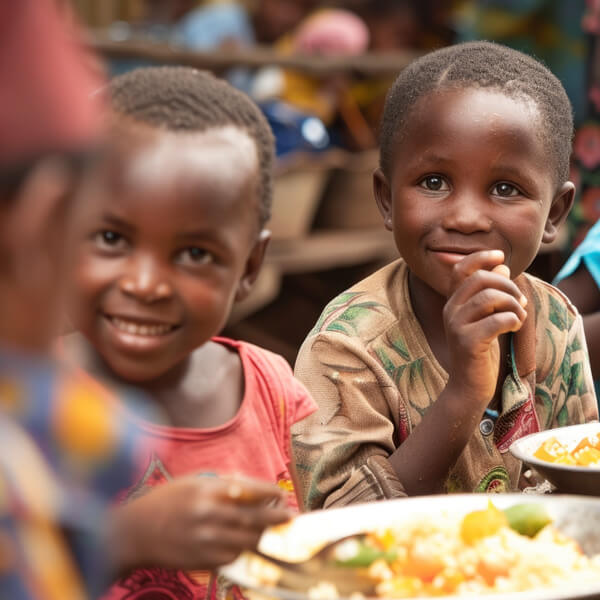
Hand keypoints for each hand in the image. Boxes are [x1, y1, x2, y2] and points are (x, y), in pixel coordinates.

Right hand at [109, 475, 291, 572]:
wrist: (134, 532)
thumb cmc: (165, 501)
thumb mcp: (192, 482)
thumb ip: (222, 485)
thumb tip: (252, 488)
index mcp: (208, 490)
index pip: (251, 490)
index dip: (270, 493)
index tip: (280, 494)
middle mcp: (210, 514)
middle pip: (255, 517)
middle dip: (276, 517)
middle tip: (289, 516)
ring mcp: (206, 540)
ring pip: (248, 540)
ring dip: (262, 535)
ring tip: (268, 530)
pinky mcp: (202, 560)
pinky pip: (233, 557)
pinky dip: (242, 550)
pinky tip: (244, 543)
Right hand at [443, 250, 527, 407]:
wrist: (469, 385)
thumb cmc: (481, 350)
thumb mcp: (487, 317)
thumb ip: (493, 292)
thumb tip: (502, 266)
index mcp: (453, 302)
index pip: (460, 269)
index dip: (480, 257)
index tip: (501, 255)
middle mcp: (450, 310)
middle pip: (481, 280)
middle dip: (508, 285)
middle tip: (520, 302)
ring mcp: (456, 326)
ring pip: (491, 297)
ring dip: (514, 304)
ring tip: (519, 317)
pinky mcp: (467, 342)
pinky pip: (497, 319)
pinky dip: (513, 319)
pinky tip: (515, 327)